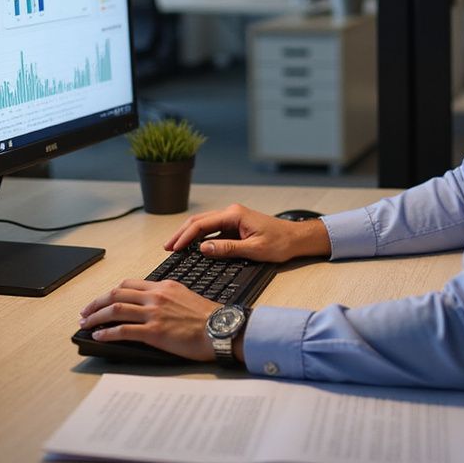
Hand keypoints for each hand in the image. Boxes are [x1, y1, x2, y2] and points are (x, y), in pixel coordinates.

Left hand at [79, 279, 219, 360]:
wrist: (220, 329)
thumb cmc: (207, 317)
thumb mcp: (185, 296)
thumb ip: (166, 296)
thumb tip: (151, 304)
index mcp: (163, 286)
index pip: (129, 284)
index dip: (110, 292)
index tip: (102, 300)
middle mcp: (156, 296)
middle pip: (117, 294)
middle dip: (96, 303)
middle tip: (85, 311)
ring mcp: (154, 313)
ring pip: (116, 310)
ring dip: (96, 316)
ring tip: (85, 323)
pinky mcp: (154, 332)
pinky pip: (123, 330)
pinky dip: (107, 332)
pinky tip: (99, 336)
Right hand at [164, 203, 330, 262]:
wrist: (296, 238)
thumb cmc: (280, 243)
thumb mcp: (254, 250)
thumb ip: (228, 249)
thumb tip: (203, 249)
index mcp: (234, 214)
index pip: (203, 224)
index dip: (186, 236)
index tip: (174, 248)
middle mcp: (231, 212)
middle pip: (199, 221)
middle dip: (182, 234)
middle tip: (167, 247)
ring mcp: (233, 218)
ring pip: (204, 225)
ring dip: (189, 235)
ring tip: (174, 247)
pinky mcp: (235, 226)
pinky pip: (213, 230)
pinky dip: (200, 238)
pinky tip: (193, 247)